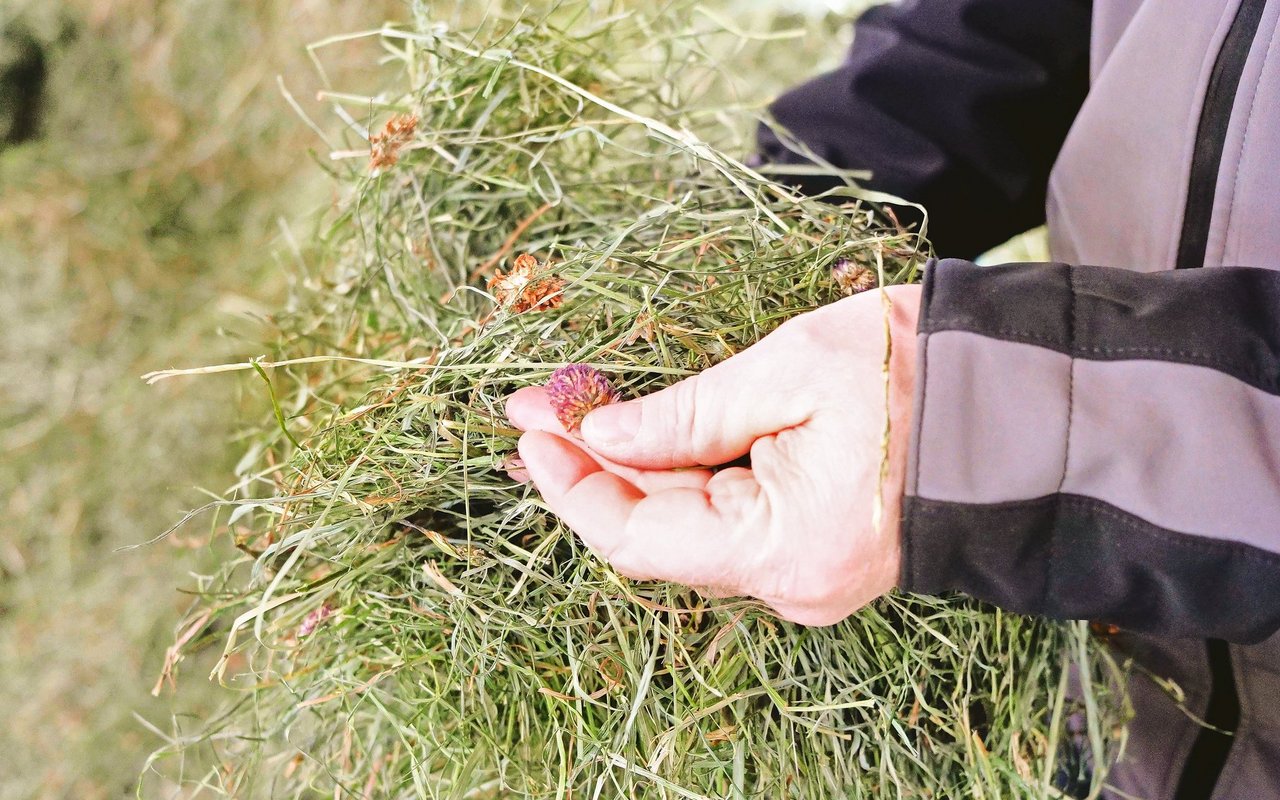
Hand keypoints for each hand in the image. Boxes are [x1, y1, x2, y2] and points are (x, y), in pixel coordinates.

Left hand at [505, 284, 921, 625]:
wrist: (1037, 401)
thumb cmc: (927, 373)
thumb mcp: (793, 368)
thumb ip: (688, 411)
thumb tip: (601, 433)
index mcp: (784, 549)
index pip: (636, 539)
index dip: (573, 486)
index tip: (530, 427)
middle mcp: (791, 581)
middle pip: (657, 531)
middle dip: (593, 464)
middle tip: (540, 406)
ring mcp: (807, 569)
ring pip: (689, 522)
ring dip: (633, 466)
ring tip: (575, 411)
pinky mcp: (818, 546)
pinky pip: (729, 515)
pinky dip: (682, 473)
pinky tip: (644, 432)